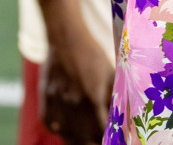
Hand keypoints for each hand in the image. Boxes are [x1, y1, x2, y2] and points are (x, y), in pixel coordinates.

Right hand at [41, 5, 114, 144]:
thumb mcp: (111, 74)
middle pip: (84, 136)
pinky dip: (59, 130)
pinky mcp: (46, 99)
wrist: (66, 38)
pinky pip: (51, 124)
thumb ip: (118, 97)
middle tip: (98, 140)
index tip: (112, 138)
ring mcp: (57, 102)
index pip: (102, 130)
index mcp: (93, 97)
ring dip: (77, 140)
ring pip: (66, 134)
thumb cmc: (93, 55)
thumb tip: (126, 117)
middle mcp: (74, 103)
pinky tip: (66, 130)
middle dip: (93, 141)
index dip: (108, 138)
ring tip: (85, 140)